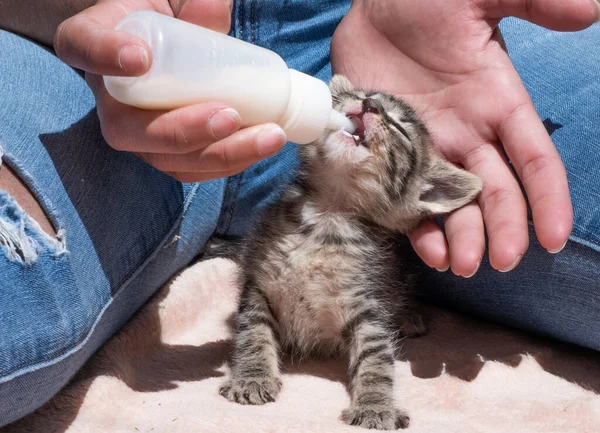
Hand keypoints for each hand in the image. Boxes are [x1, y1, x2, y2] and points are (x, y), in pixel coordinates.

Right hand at [54, 0, 286, 181]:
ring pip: (165, 158)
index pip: (84, 47)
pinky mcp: (164, 154)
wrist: (166, 52)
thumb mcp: (172, 4)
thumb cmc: (164, 22)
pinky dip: (228, 163)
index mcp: (93, 45)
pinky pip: (190, 170)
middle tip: (229, 115)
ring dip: (221, 154)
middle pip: (126, 129)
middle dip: (182, 130)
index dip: (105, 55)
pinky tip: (261, 147)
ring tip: (268, 136)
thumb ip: (194, 6)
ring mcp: (135, 134)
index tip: (140, 58)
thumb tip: (216, 8)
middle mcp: (108, 99)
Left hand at [332, 0, 598, 274]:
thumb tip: (592, 14)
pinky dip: (414, 224)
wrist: (371, 5)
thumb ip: (533, 4)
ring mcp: (426, 148)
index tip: (553, 238)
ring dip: (459, 237)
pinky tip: (423, 248)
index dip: (547, 200)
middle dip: (501, 229)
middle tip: (501, 262)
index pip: (534, 161)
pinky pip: (403, 197)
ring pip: (451, 204)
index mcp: (497, 105)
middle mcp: (466, 136)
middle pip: (494, 193)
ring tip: (459, 265)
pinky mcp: (388, 153)